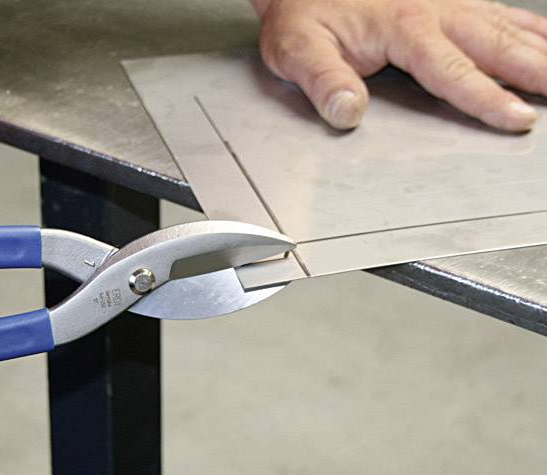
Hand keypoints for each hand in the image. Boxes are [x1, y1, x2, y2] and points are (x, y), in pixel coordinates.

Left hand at [253, 0, 546, 130]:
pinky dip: (529, 28)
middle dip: (537, 70)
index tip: (519, 118)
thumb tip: (347, 110)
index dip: (486, 97)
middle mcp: (433, 10)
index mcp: (401, 26)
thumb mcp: (296, 48)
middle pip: (494, 44)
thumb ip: (323, 79)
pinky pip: (498, 12)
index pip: (451, 69)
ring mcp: (445, 1)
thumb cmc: (301, 13)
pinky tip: (544, 39)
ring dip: (541, 48)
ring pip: (505, 25)